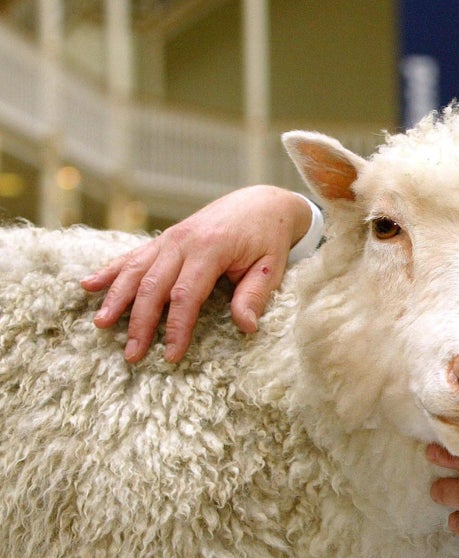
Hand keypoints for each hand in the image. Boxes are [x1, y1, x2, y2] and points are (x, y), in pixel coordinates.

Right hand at [81, 185, 313, 362]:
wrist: (261, 202)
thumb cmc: (267, 238)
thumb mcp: (271, 267)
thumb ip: (254, 295)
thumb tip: (246, 327)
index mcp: (211, 248)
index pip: (186, 295)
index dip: (176, 328)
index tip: (171, 355)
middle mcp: (183, 241)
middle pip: (153, 286)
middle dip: (140, 323)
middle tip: (131, 354)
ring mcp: (170, 238)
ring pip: (135, 270)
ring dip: (116, 298)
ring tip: (101, 324)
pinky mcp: (165, 238)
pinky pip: (133, 255)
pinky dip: (110, 270)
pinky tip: (89, 285)